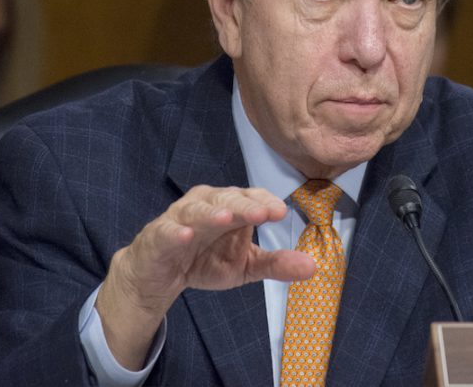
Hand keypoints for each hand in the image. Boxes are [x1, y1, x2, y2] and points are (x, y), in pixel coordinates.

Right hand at [96, 185, 315, 368]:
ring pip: (198, 209)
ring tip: (227, 217)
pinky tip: (185, 236)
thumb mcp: (245, 266)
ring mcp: (182, 217)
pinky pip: (167, 230)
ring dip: (212, 212)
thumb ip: (276, 264)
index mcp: (231, 206)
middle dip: (245, 205)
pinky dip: (176, 231)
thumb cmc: (205, 260)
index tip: (280, 212)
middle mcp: (207, 204)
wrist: (160, 275)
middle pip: (228, 198)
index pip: (251, 197)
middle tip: (262, 213)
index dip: (265, 202)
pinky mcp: (159, 234)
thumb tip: (313, 266)